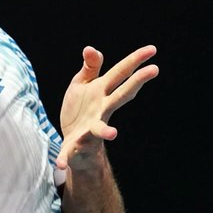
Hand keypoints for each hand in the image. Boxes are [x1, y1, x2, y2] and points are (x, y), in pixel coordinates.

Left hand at [56, 45, 158, 170]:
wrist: (73, 141)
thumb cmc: (81, 109)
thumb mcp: (82, 84)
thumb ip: (90, 68)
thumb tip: (90, 48)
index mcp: (102, 93)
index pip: (121, 73)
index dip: (135, 60)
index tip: (153, 49)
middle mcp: (101, 111)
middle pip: (121, 95)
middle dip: (136, 83)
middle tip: (154, 70)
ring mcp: (90, 129)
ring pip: (100, 129)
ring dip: (106, 131)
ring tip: (113, 134)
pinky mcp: (75, 146)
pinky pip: (69, 153)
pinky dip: (64, 158)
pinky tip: (58, 164)